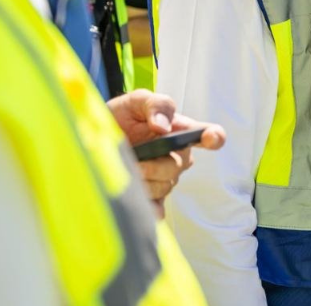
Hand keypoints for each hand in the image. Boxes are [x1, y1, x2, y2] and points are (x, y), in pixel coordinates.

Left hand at [107, 89, 227, 217]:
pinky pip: (157, 208)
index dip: (214, 137)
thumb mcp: (137, 101)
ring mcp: (165, 178)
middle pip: (177, 166)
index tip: (210, 138)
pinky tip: (136, 200)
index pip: (210, 135)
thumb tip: (163, 127)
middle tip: (132, 159)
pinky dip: (148, 207)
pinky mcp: (152, 197)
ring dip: (142, 181)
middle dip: (153, 165)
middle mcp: (178, 156)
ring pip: (163, 186)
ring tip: (124, 169)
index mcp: (182, 131)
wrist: (96, 137)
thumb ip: (156, 106)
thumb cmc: (123, 116)